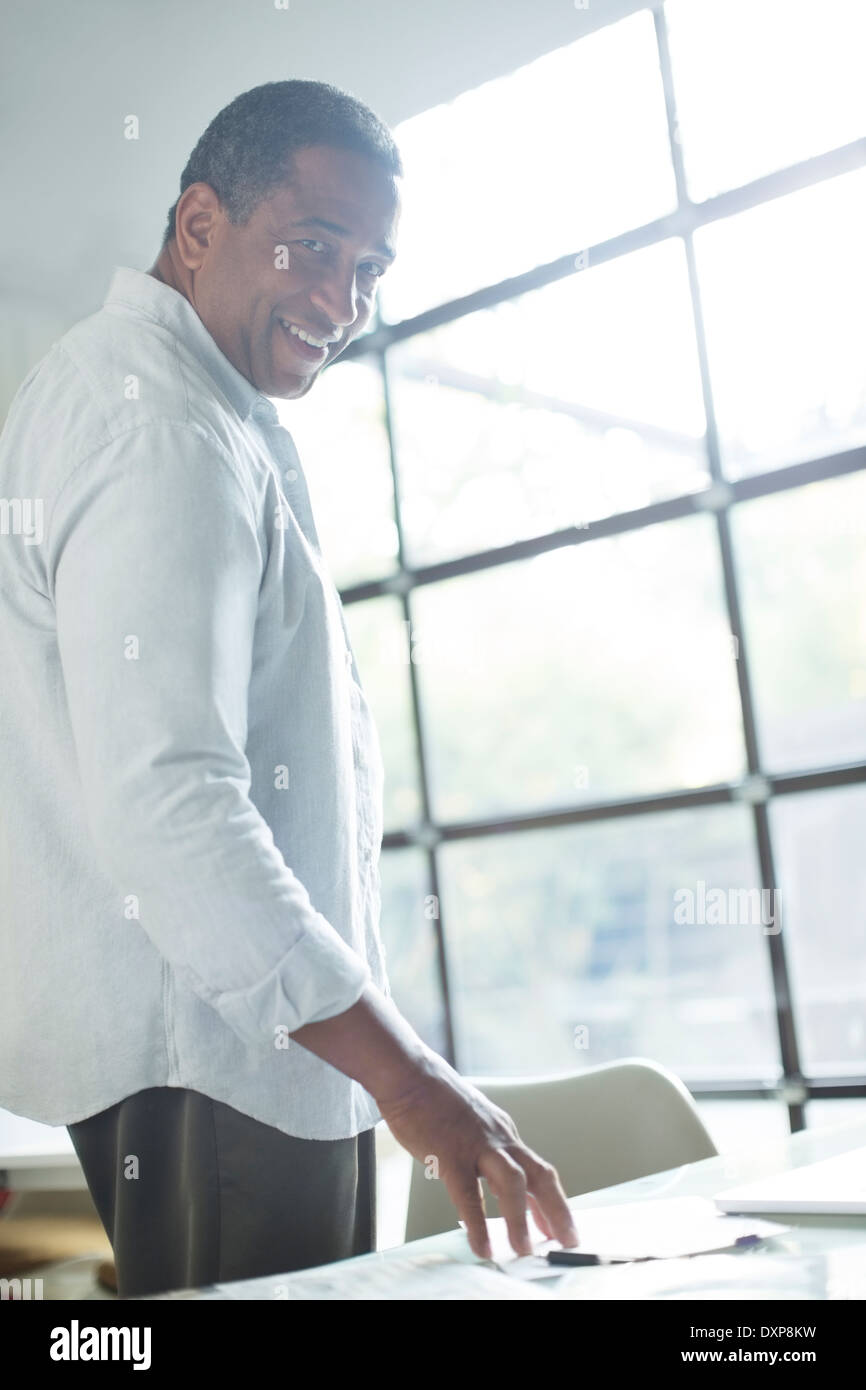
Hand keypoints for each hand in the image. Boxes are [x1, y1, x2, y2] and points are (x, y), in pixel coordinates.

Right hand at [377, 1053, 579, 1259]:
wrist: (408, 1073)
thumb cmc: (433, 1097)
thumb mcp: (472, 1121)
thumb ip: (484, 1149)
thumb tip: (490, 1179)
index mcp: (503, 1133)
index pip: (537, 1171)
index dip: (552, 1202)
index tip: (560, 1228)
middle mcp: (498, 1138)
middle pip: (540, 1176)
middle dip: (558, 1211)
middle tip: (568, 1241)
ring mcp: (476, 1145)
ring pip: (512, 1184)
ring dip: (522, 1219)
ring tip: (524, 1250)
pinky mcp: (450, 1153)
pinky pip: (469, 1195)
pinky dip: (479, 1224)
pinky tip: (484, 1246)